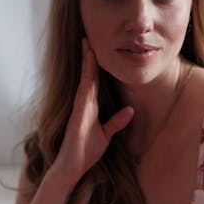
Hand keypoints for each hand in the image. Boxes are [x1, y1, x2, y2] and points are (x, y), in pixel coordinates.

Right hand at [52, 38, 133, 187]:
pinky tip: (88, 71)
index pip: (92, 80)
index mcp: (89, 106)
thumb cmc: (86, 151)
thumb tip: (130, 110)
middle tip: (88, 36)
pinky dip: (85, 82)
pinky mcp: (77, 117)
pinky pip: (82, 96)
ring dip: (86, 64)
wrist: (73, 167)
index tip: (96, 47)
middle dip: (88, 56)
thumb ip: (117, 122)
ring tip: (87, 45)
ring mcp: (78, 109)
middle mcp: (82, 104)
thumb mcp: (107, 135)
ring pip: (83, 81)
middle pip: (86, 75)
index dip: (95, 64)